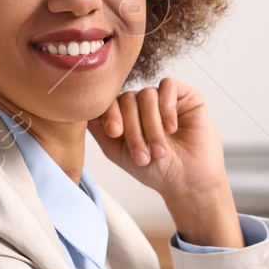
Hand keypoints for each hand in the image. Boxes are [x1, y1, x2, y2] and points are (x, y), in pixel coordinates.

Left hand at [87, 78, 243, 247]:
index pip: (109, 101)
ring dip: (151, 125)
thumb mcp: (117, 150)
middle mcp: (142, 104)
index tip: (115, 133)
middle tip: (143, 155)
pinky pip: (168, 87)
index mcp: (125, 115)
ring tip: (160, 150)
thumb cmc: (155, 170)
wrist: (188, 182)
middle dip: (133, 129)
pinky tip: (172, 129)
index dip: (109, 113)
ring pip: (146, 95)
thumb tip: (80, 106)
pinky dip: (167, 108)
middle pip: (127, 99)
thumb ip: (98, 128)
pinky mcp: (185, 95)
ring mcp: (163, 98)